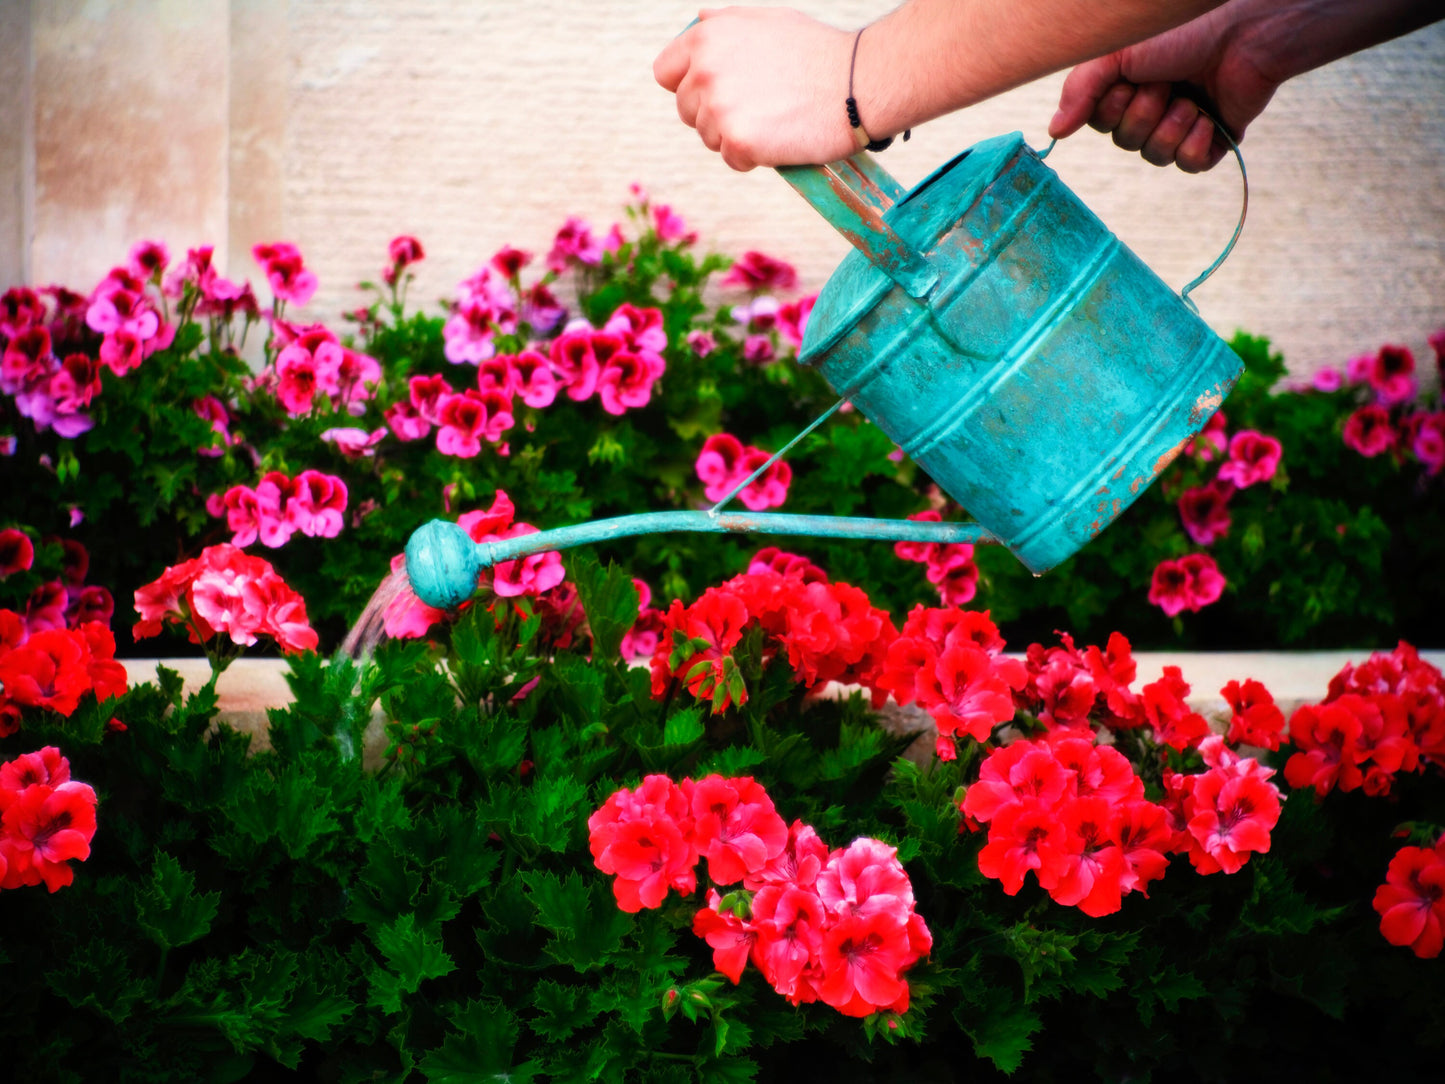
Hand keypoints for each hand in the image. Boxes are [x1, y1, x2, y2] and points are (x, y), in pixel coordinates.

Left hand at [653, 8, 857, 170]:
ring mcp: (719, 107)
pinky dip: (753, 158)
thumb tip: (698, 22)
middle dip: (714, 114)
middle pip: (686, 110)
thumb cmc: (818, 52)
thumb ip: (726, 24)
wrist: (857, 84)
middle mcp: (705, 70)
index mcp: (707, 37)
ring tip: (775, 120)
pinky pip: (731, 160)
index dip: (688, 86)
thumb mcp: (767, 20)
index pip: (665, 73)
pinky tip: (780, 138)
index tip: (713, 94)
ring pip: (708, 137)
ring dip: (735, 136)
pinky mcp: (738, 141)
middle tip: (758, 108)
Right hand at [1048, 4, 1282, 171]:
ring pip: (1156, 156)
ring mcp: (1181, 126)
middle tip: (1166, 83)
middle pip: (1127, 143)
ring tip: (1190, 98)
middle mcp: (1151, 109)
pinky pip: (1188, 164)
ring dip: (1172, 126)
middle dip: (1145, 113)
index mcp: (1127, 88)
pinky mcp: (1211, 140)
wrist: (1243, 33)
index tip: (1131, 78)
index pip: (1099, 124)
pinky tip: (1205, 115)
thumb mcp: (1117, 55)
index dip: (1113, 108)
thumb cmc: (1182, 34)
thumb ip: (1080, 91)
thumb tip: (1053, 132)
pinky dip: (1195, 141)